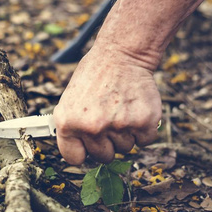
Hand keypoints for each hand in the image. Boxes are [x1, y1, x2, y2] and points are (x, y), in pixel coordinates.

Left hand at [53, 47, 161, 164]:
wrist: (121, 54)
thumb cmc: (94, 77)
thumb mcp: (69, 101)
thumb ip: (71, 129)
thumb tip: (76, 153)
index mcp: (68, 123)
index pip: (74, 158)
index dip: (83, 151)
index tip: (88, 145)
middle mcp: (92, 127)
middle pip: (103, 157)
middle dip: (107, 143)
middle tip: (108, 120)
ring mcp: (118, 126)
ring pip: (125, 149)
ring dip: (125, 134)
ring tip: (120, 110)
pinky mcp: (143, 122)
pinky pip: (144, 141)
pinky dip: (143, 130)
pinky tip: (134, 110)